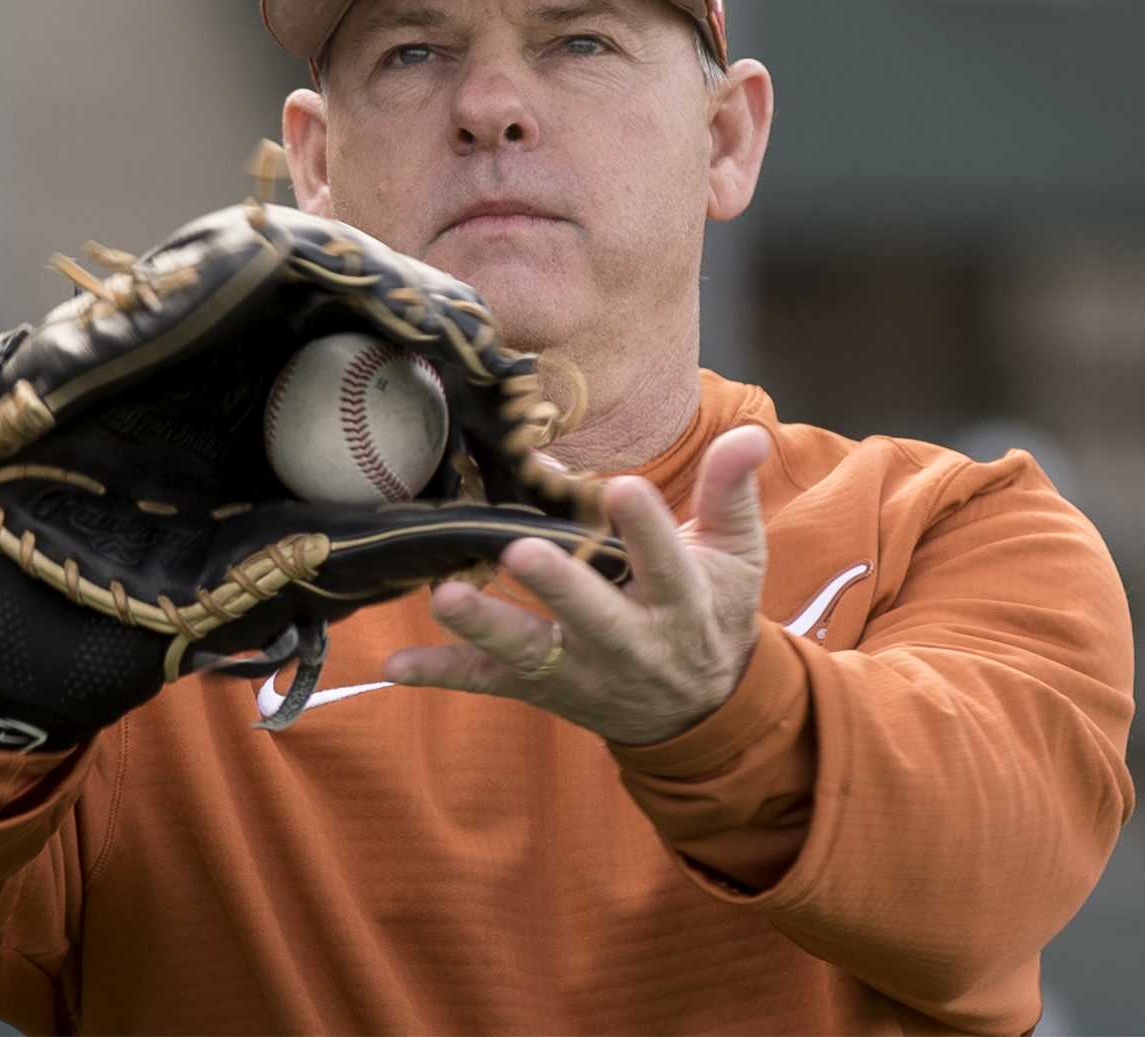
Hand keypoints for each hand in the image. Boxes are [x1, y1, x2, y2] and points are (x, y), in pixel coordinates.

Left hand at [383, 425, 770, 745]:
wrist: (702, 711)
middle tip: (521, 551)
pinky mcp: (544, 688)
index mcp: (681, 601)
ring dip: (485, 626)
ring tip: (444, 597)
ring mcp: (581, 669)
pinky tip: (396, 665)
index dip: (647, 528)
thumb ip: (731, 493)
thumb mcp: (735, 556)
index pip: (666, 562)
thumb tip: (749, 434)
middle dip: (559, 587)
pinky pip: (488, 684)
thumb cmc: (710, 612)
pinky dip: (443, 674)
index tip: (621, 488)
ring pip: (530, 651)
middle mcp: (629, 640)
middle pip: (593, 614)